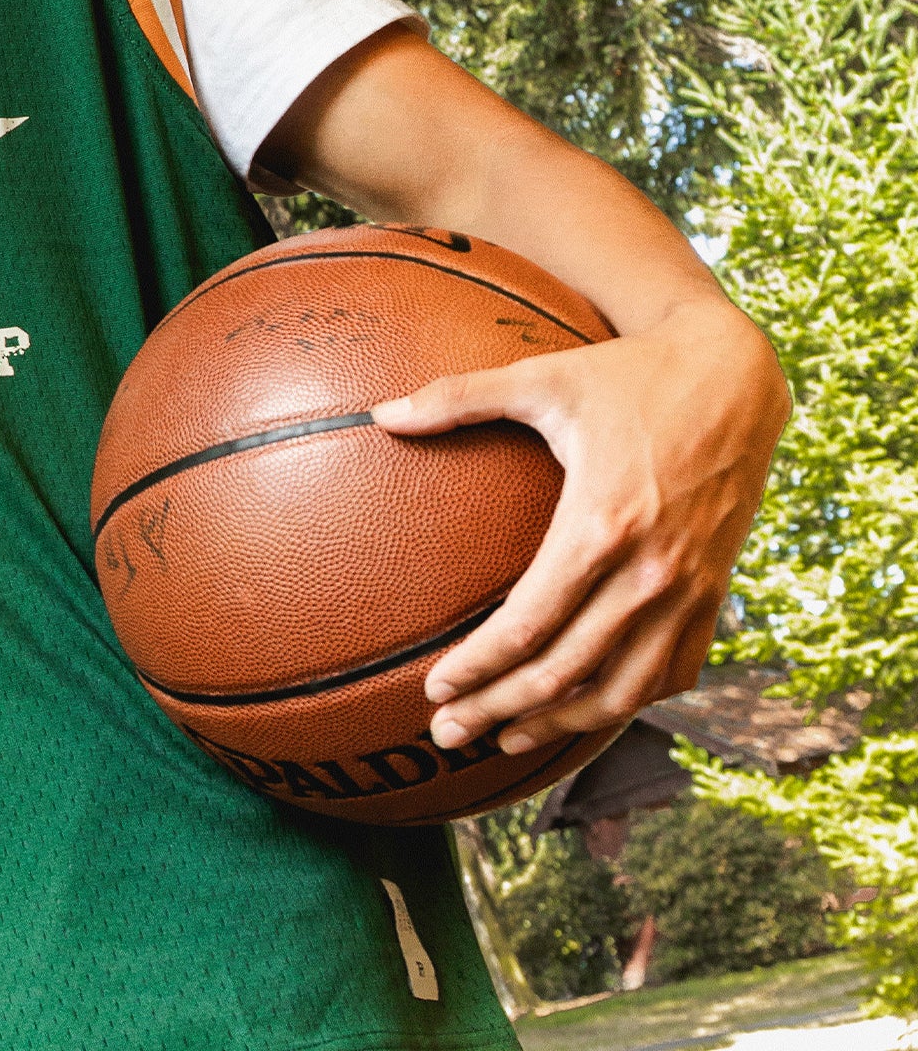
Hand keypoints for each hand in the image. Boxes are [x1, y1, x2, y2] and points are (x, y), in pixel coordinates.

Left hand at [371, 296, 788, 753]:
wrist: (733, 378)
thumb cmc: (626, 375)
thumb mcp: (540, 376)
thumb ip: (456, 397)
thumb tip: (379, 413)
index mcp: (601, 523)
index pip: (530, 624)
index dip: (478, 666)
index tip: (434, 691)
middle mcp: (650, 571)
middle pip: (564, 673)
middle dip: (498, 710)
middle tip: (445, 733)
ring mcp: (689, 590)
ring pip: (621, 692)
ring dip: (559, 726)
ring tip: (502, 738)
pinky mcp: (715, 595)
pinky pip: (672, 675)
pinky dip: (625, 706)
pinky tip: (581, 714)